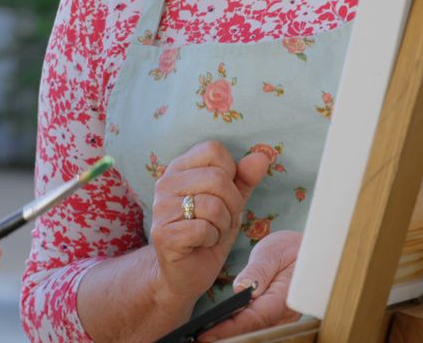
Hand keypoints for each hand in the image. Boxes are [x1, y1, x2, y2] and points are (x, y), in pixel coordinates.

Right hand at [149, 141, 269, 302]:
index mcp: (180, 168)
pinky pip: (203, 229)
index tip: (223, 194)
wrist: (184, 272)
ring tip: (212, 232)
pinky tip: (202, 244)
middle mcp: (166, 183)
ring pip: (213, 205)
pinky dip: (212, 239)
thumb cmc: (208, 232)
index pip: (213, 150)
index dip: (230, 173)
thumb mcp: (231, 203)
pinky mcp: (164, 235)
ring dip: (223, 225)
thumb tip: (262, 157)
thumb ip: (244, 179)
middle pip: (217, 178)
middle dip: (232, 204)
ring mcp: (161, 209)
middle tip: (222, 220)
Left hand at [198, 230, 302, 340]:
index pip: (253, 319)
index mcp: (284, 297)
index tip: (207, 334)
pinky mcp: (276, 316)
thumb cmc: (292, 248)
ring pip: (255, 331)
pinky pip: (258, 326)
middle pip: (253, 331)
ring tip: (207, 337)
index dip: (230, 328)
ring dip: (233, 335)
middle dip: (228, 336)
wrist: (310, 251)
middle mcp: (285, 313)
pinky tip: (221, 330)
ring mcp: (282, 317)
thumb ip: (259, 270)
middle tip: (201, 339)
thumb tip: (243, 288)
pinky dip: (239, 329)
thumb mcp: (273, 252)